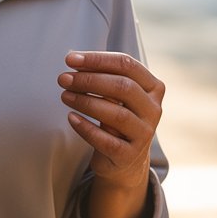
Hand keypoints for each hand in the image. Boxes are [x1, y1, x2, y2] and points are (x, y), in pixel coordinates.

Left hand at [58, 51, 163, 190]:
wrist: (124, 159)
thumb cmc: (116, 116)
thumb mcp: (115, 94)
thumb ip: (102, 76)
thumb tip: (73, 58)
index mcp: (153, 87)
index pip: (127, 65)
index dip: (97, 59)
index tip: (70, 59)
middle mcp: (153, 110)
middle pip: (123, 87)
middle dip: (89, 80)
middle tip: (63, 79)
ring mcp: (144, 134)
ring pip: (116, 114)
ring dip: (86, 102)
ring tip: (64, 96)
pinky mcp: (130, 155)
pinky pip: (106, 140)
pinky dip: (86, 128)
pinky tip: (71, 117)